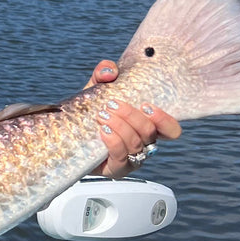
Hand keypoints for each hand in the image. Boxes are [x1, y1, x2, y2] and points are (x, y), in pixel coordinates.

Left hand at [86, 60, 181, 177]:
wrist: (68, 134)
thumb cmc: (90, 111)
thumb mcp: (97, 88)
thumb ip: (104, 74)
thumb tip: (110, 71)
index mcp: (146, 126)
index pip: (171, 129)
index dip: (164, 119)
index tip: (146, 105)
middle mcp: (143, 143)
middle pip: (151, 133)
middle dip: (132, 116)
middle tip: (112, 104)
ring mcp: (131, 159)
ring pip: (135, 144)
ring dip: (120, 126)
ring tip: (102, 115)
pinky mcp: (116, 169)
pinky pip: (121, 157)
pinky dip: (113, 141)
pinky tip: (102, 130)